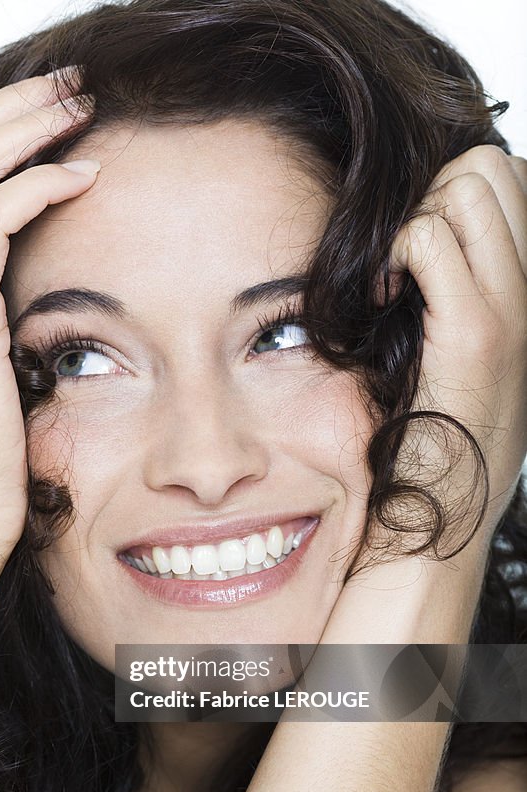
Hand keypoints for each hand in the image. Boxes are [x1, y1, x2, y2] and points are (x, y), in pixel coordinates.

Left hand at [389, 145, 526, 556]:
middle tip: (408, 262)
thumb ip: (453, 296)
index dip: (454, 197)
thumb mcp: (457, 360)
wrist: (442, 519)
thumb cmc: (434, 444)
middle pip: (492, 166)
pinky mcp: (477, 333)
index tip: (420, 256)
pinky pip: (431, 235)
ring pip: (468, 185)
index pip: (510, 181)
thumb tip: (417, 244)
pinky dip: (396, 253)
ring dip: (417, 220)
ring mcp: (512, 309)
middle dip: (436, 194)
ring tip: (398, 281)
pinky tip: (384, 298)